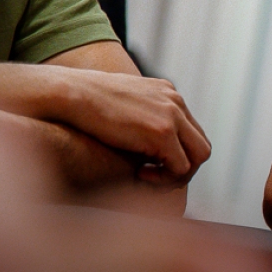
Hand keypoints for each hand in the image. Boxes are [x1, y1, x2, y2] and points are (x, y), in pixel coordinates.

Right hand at [56, 69, 210, 187]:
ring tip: (148, 177)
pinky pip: (181, 166)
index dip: (176, 153)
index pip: (190, 131)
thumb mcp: (121, 104)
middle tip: (156, 176)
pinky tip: (140, 174)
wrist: (70, 93)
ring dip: (177, 174)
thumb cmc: (84, 103)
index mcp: (167, 94)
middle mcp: (175, 101)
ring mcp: (172, 115)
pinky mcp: (163, 132)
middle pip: (200, 144)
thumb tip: (143, 146)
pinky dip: (165, 178)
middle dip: (184, 166)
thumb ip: (139, 118)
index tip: (150, 162)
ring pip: (199, 156)